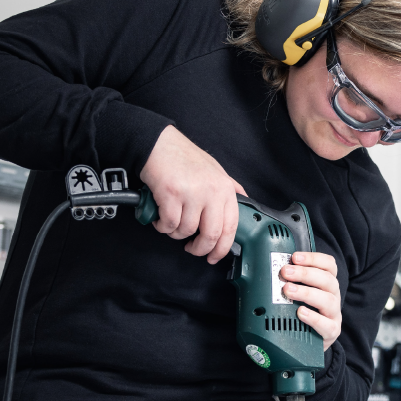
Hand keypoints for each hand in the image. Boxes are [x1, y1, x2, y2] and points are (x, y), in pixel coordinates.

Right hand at [139, 125, 246, 264]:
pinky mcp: (171, 194)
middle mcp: (212, 192)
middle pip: (211, 235)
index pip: (231, 227)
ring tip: (171, 224)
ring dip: (176, 233)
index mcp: (226, 189)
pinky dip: (162, 226)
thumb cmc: (184, 157)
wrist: (158, 144)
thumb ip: (229, 187)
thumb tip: (242, 201)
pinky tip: (160, 218)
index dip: (222, 248)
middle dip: (200, 249)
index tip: (214, 256)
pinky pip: (169, 224)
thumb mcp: (216, 170)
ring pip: (186, 231)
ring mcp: (192, 193)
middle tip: (191, 249)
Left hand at [280, 252, 341, 349]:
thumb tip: (266, 269)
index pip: (328, 265)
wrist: (309, 342)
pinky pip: (327, 325)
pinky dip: (313, 318)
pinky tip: (300, 313)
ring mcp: (334, 314)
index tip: (295, 257)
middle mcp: (333, 296)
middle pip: (327, 279)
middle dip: (305, 273)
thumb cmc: (302, 312)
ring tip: (288, 290)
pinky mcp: (332, 331)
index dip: (313, 258)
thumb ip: (289, 282)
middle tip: (285, 272)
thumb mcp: (297, 294)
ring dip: (306, 293)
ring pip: (327, 300)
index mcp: (327, 283)